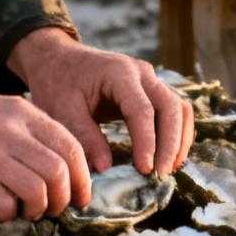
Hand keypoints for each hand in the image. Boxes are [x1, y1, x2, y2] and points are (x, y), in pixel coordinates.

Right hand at [0, 74, 91, 220]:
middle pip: (59, 172)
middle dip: (64, 199)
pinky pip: (5, 206)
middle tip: (54, 209)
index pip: (70, 147)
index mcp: (22, 113)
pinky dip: (9, 215)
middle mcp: (10, 132)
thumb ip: (29, 133)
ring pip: (38, 192)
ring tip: (27, 211)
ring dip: (39, 210)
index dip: (82, 178)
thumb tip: (61, 169)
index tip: (81, 196)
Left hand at [7, 27, 193, 176]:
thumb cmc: (57, 84)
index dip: (147, 142)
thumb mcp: (62, 110)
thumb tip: (106, 169)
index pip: (142, 109)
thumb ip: (84, 136)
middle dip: (170, 143)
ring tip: (169, 169)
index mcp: (118, 72)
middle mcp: (140, 72)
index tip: (145, 170)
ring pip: (178, 107)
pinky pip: (174, 110)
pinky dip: (176, 133)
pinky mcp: (151, 90)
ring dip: (178, 139)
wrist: (57, 60)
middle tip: (161, 175)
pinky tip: (170, 157)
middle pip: (170, 106)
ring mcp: (149, 79)